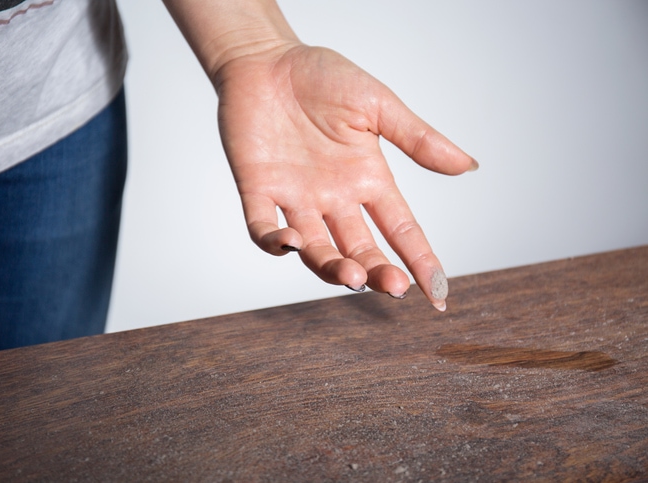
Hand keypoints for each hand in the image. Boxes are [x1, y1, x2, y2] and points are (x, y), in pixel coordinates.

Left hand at [215, 44, 476, 309]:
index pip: (402, 230)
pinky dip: (274, 243)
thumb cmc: (321, 76)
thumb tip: (469, 165)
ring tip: (350, 275)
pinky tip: (291, 244)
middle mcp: (334, 198)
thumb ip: (417, 138)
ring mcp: (296, 198)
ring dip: (332, 267)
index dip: (421, 261)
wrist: (266, 59)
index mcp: (368, 179)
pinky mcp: (258, 190)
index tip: (439, 293)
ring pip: (316, 249)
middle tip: (393, 286)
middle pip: (361, 249)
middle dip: (378, 272)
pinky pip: (262, 228)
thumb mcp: (377, 105)